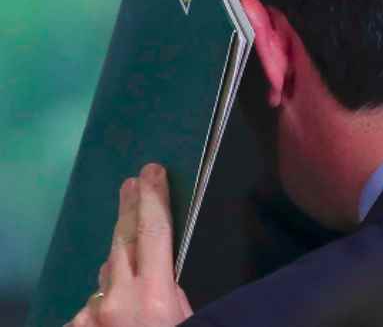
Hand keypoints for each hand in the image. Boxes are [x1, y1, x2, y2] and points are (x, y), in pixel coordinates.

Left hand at [68, 164, 192, 326]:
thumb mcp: (190, 320)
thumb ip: (168, 295)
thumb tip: (151, 275)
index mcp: (155, 295)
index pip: (154, 232)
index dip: (154, 198)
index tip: (152, 172)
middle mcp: (117, 300)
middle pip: (122, 242)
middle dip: (130, 209)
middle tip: (133, 183)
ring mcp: (91, 317)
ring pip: (105, 278)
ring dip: (118, 268)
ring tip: (133, 264)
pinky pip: (90, 308)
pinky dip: (102, 307)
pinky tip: (115, 318)